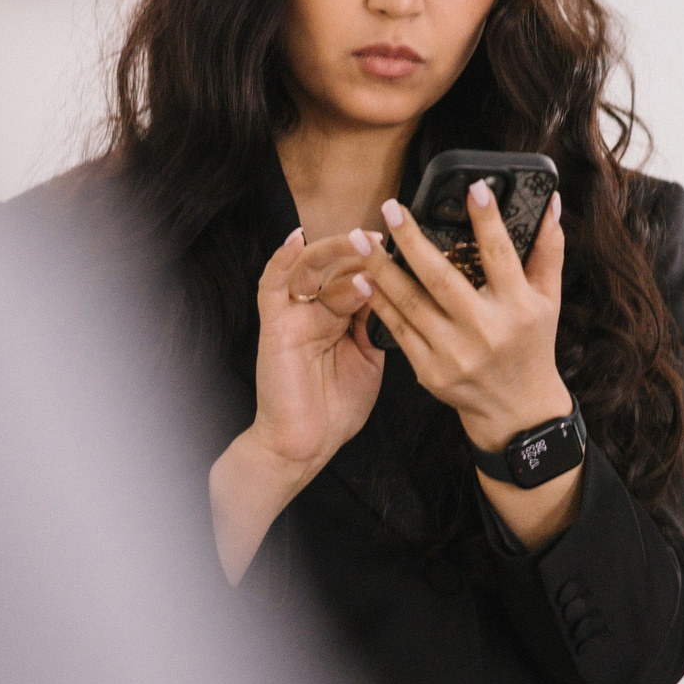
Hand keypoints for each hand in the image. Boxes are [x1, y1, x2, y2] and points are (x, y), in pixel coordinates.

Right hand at [210, 229, 385, 582]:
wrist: (305, 445)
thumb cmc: (337, 408)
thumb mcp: (370, 361)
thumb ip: (379, 327)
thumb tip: (403, 294)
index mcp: (344, 320)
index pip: (363, 279)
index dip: (384, 263)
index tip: (410, 247)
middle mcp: (319, 312)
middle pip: (340, 268)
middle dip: (363, 252)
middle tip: (386, 238)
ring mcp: (296, 316)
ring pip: (311, 268)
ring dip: (334, 252)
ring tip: (357, 239)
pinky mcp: (275, 325)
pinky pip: (272, 285)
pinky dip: (282, 260)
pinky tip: (297, 240)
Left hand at [361, 181, 571, 450]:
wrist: (517, 410)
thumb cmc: (532, 345)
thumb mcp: (548, 299)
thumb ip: (548, 249)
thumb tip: (550, 202)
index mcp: (518, 308)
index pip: (500, 255)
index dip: (487, 221)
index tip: (473, 188)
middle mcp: (486, 331)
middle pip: (441, 278)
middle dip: (411, 240)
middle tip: (390, 208)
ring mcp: (454, 354)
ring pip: (410, 303)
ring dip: (381, 268)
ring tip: (361, 239)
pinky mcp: (430, 371)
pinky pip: (398, 329)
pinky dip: (379, 302)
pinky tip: (363, 278)